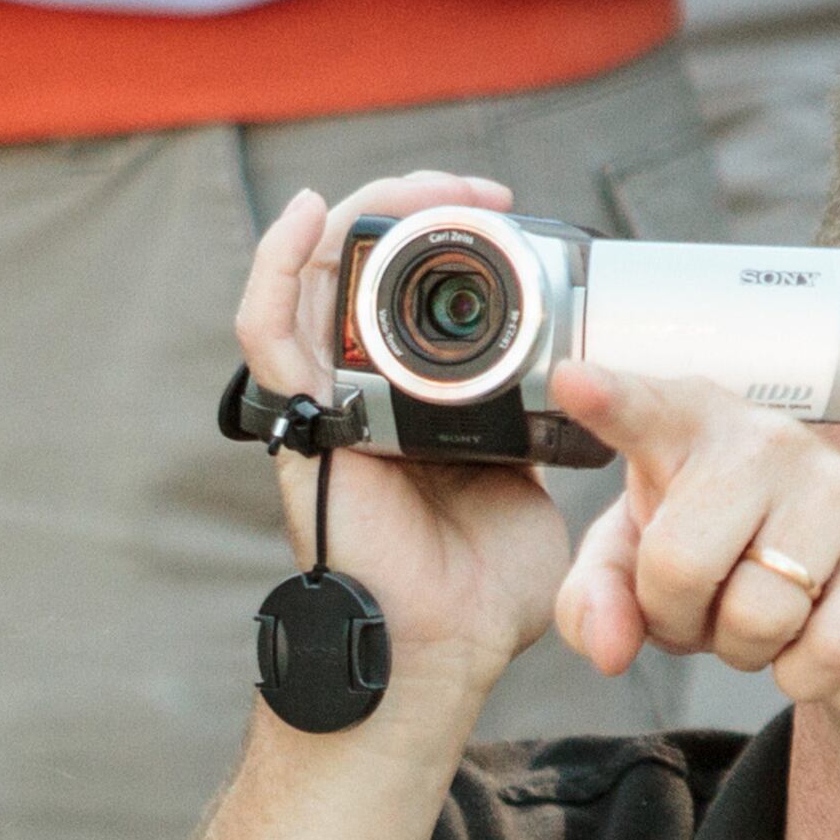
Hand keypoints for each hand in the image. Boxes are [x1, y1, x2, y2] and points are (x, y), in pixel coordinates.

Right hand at [234, 178, 571, 728]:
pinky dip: (277, 265)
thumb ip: (532, 430)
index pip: (411, 290)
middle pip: (361, 267)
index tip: (509, 214)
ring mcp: (323, 404)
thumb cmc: (478, 588)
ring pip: (314, 279)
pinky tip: (308, 213)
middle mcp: (357, 392)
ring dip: (364, 218)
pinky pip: (268, 330)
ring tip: (421, 191)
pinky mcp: (302, 423)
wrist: (444, 649)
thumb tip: (571, 389)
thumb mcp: (527, 480)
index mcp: (410, 401)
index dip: (452, 234)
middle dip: (417, 209)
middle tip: (478, 196)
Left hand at [548, 363, 839, 703]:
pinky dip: (806, 673)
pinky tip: (816, 634)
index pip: (647, 410)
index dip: (611, 400)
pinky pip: (830, 650)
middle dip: (680, 620)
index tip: (571, 381)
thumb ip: (595, 597)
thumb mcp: (640, 566)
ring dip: (745, 650)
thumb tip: (608, 650)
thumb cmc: (728, 552)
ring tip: (765, 613)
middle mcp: (767, 442)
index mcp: (690, 428)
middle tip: (706, 606)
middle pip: (681, 567)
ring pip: (758, 617)